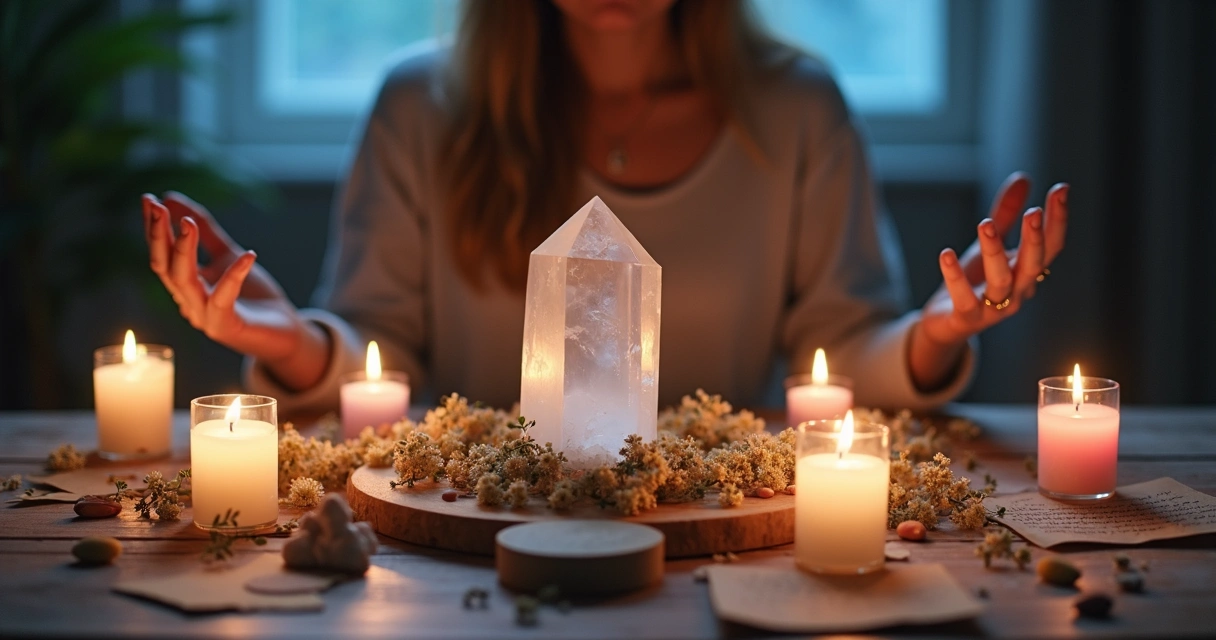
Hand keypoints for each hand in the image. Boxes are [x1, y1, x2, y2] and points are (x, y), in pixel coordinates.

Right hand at [141, 192, 329, 388]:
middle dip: (158, 235)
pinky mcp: (227, 327)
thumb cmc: (255, 296)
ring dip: (183, 250)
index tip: (149, 198)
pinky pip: (223, 299)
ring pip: (183, 281)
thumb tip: (171, 198)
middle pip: (163, 267)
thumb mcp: (229, 256)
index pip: (162, 254)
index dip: (154, 227)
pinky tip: (248, 254)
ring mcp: (205, 316)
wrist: (286, 332)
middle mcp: (189, 301)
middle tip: (156, 206)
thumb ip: (205, 232)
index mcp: (186, 285)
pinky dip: (234, 275)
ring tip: (188, 223)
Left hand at [909, 173, 1068, 388]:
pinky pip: (964, 299)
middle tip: (1033, 213)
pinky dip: (955, 277)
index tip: (1060, 189)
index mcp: (1027, 272)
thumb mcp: (989, 246)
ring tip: (985, 224)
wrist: (946, 324)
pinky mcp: (966, 318)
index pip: (1052, 247)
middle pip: (1033, 265)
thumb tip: (1024, 178)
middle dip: (1035, 240)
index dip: (1058, 220)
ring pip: (1001, 281)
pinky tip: (946, 253)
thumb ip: (1006, 215)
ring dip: (994, 252)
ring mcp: (994, 308)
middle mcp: (1017, 291)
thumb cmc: (974, 281)